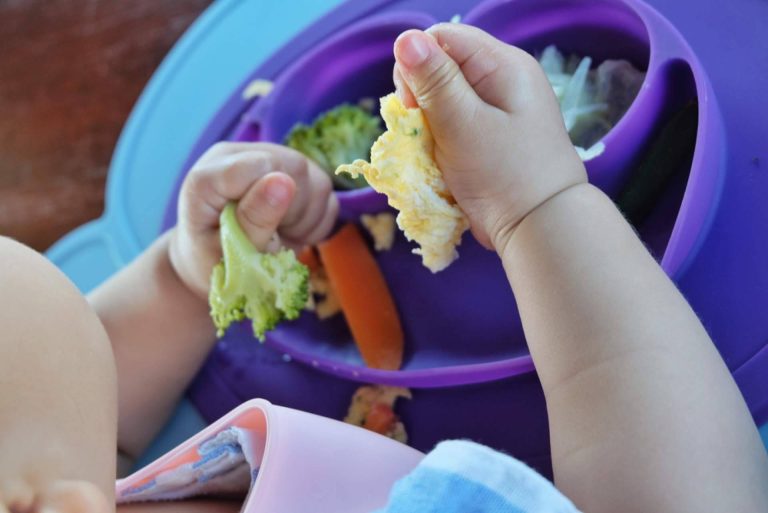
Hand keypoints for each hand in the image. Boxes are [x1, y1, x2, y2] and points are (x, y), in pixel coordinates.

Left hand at [169, 142, 337, 298]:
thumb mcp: (228, 254)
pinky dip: (317, 220)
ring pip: (318, 180)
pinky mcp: (293, 170)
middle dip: (292, 212)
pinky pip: (326, 192)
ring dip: (306, 219)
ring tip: (279, 236)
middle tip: (271, 240)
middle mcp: (238, 156)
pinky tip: (291, 229)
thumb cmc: (214, 262)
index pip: (260, 165)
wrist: (218, 263)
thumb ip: (253, 220)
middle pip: (295, 167)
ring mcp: (269, 159)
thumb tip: (283, 181)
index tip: (263, 233)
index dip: (273, 201)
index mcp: (208, 175)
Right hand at [392, 23, 586, 250]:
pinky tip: (446, 161)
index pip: (443, 39)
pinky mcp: (492, 137)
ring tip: (439, 152)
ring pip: (444, 100)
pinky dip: (442, 141)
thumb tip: (406, 38)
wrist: (541, 229)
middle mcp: (503, 80)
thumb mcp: (463, 125)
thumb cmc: (504, 175)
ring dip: (430, 125)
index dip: (416, 66)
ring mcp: (499, 110)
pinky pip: (454, 125)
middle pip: (442, 68)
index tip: (411, 106)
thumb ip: (434, 82)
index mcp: (503, 65)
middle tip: (426, 134)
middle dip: (422, 99)